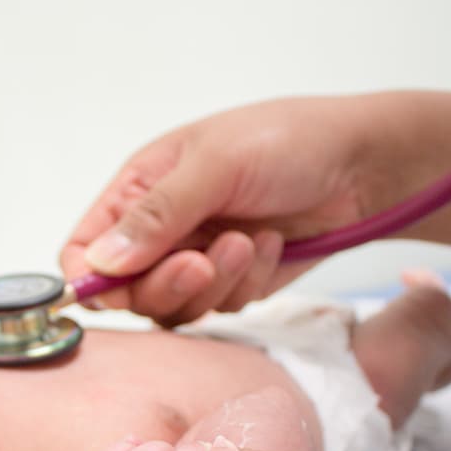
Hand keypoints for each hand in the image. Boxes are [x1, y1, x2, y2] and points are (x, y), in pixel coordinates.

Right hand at [60, 97, 368, 324]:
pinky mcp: (235, 283)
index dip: (90, 276)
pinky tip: (272, 245)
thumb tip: (99, 262)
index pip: (84, 246)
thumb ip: (156, 214)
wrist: (366, 167)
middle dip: (165, 282)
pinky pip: (221, 308)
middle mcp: (162, 228)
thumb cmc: (291, 142)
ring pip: (174, 306)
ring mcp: (198, 258)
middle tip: (200, 263)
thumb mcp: (216, 164)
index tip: (113, 289)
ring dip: (214, 282)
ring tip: (249, 242)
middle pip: (127, 289)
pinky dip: (247, 283)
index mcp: (140, 187)